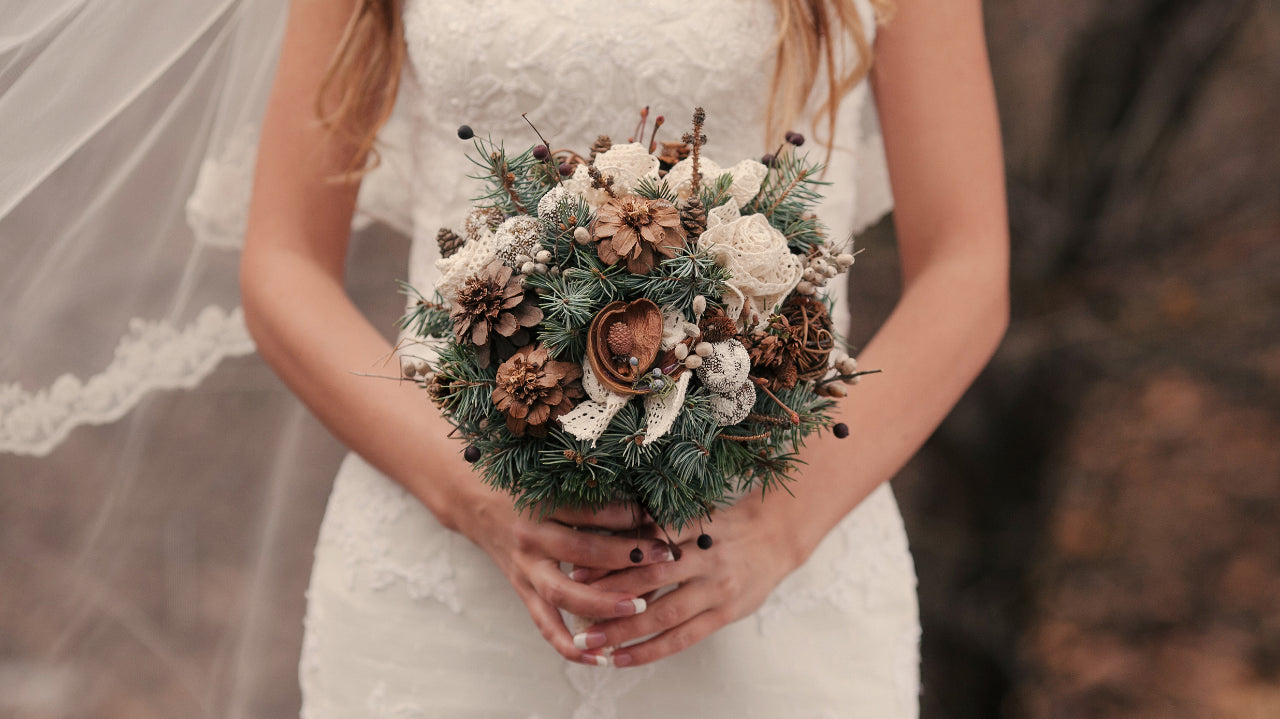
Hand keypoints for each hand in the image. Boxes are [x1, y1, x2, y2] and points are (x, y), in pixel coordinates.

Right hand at [448, 484, 674, 661]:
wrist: (473, 502)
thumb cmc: (522, 486)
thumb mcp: (550, 479)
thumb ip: (588, 491)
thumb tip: (642, 501)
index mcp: (541, 505)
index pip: (590, 512)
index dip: (626, 516)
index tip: (660, 518)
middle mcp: (532, 539)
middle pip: (583, 552)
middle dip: (627, 557)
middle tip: (665, 559)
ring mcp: (525, 569)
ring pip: (564, 593)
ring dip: (604, 603)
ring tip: (640, 607)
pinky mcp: (522, 590)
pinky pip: (546, 625)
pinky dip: (570, 645)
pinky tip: (598, 657)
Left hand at [570, 488, 809, 666]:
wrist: (776, 538)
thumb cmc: (724, 526)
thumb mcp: (695, 515)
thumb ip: (660, 529)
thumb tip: (607, 544)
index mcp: (694, 527)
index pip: (646, 544)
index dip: (610, 559)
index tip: (576, 571)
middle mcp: (705, 557)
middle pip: (651, 580)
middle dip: (609, 597)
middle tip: (571, 609)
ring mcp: (717, 588)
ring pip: (664, 614)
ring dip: (624, 631)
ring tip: (590, 643)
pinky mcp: (725, 614)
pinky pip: (683, 638)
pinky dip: (650, 650)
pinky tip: (622, 659)